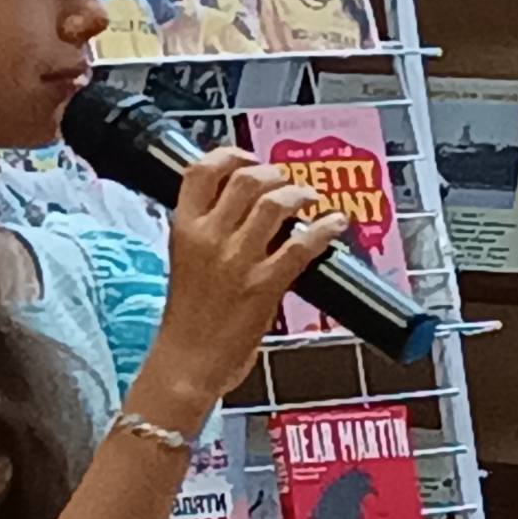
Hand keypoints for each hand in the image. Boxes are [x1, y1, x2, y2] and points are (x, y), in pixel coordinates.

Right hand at [149, 149, 347, 403]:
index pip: (202, 170)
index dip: (230, 154)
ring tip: (308, 199)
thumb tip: (241, 208)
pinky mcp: (265, 285)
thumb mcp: (184, 261)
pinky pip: (302, 245)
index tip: (247, 158)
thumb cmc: (186, 319)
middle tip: (284, 181)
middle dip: (273, 173)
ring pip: (275, 203)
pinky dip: (325, 228)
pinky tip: (333, 224)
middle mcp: (210, 238)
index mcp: (184, 229)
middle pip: (246, 179)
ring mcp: (238, 261)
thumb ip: (206, 231)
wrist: (188, 363)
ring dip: (299, 194)